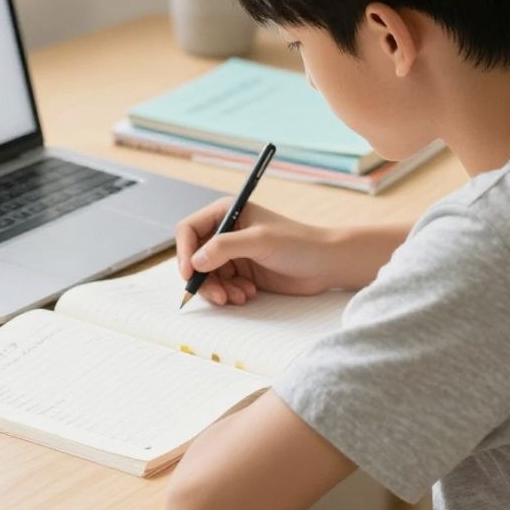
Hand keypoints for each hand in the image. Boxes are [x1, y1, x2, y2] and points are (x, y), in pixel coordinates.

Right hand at [174, 197, 335, 305]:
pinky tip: (248, 294)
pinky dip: (229, 294)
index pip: (189, 230)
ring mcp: (233, 254)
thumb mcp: (259, 241)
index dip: (184, 252)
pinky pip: (221, 286)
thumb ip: (224, 248)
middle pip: (194, 257)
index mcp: (226, 213)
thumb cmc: (298, 243)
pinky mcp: (242, 273)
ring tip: (239, 296)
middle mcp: (225, 232)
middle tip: (218, 295)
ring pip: (206, 276)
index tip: (189, 274)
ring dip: (218, 290)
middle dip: (203, 279)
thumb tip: (195, 262)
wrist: (326, 263)